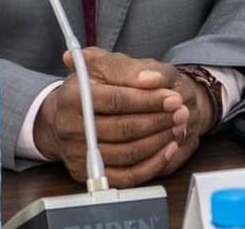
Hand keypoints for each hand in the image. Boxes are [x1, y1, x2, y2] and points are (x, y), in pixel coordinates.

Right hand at [33, 48, 187, 185]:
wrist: (62, 115)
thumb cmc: (88, 87)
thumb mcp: (103, 67)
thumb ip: (127, 69)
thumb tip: (153, 79)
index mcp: (72, 95)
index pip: (116, 100)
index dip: (148, 100)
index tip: (173, 98)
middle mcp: (69, 127)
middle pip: (123, 129)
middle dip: (158, 121)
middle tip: (181, 113)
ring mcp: (77, 153)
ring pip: (128, 153)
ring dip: (159, 141)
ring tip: (177, 127)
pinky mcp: (87, 174)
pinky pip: (126, 176)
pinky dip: (152, 164)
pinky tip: (167, 149)